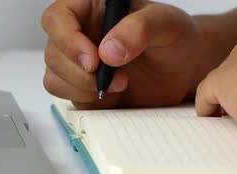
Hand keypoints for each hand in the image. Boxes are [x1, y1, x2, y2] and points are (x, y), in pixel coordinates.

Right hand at [41, 0, 203, 108]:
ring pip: (54, 78)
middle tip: (117, 79)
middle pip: (53, 53)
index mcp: (90, 6)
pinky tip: (114, 96)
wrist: (184, 68)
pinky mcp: (80, 87)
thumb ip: (140, 29)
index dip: (68, 40)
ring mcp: (76, 62)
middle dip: (81, 73)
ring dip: (83, 89)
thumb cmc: (175, 38)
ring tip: (119, 86)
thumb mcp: (167, 24)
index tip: (93, 60)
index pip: (57, 18)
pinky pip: (67, 98)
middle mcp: (78, 33)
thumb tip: (108, 51)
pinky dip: (88, 101)